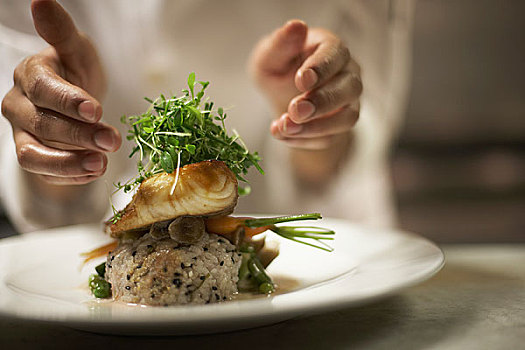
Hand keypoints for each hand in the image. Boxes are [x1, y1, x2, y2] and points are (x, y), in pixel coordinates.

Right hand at [1, 0, 119, 186]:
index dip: (68, 101)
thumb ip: (62, 33)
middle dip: (79, 134)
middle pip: (43, 125)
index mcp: (30, 76)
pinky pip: (47, 175)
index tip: (96, 110)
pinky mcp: (36, 159)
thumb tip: (41, 0)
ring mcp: (23, 135)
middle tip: (113, 140)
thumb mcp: (77, 50)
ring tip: (102, 164)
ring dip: (69, 163)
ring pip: (34, 156)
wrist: (77, 103)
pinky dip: (71, 176)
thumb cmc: (77, 72)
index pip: (42, 90)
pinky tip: (96, 171)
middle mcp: (19, 107)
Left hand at [250, 20, 361, 150]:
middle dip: (322, 102)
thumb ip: (280, 44)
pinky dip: (306, 140)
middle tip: (295, 110)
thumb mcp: (269, 56)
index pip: (336, 54)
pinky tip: (284, 136)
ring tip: (285, 128)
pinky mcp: (339, 126)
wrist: (280, 95)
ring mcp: (347, 102)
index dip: (321, 67)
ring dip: (316, 127)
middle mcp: (347, 74)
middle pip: (349, 88)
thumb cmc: (278, 68)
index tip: (301, 79)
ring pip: (347, 118)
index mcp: (331, 49)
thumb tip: (296, 26)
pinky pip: (331, 138)